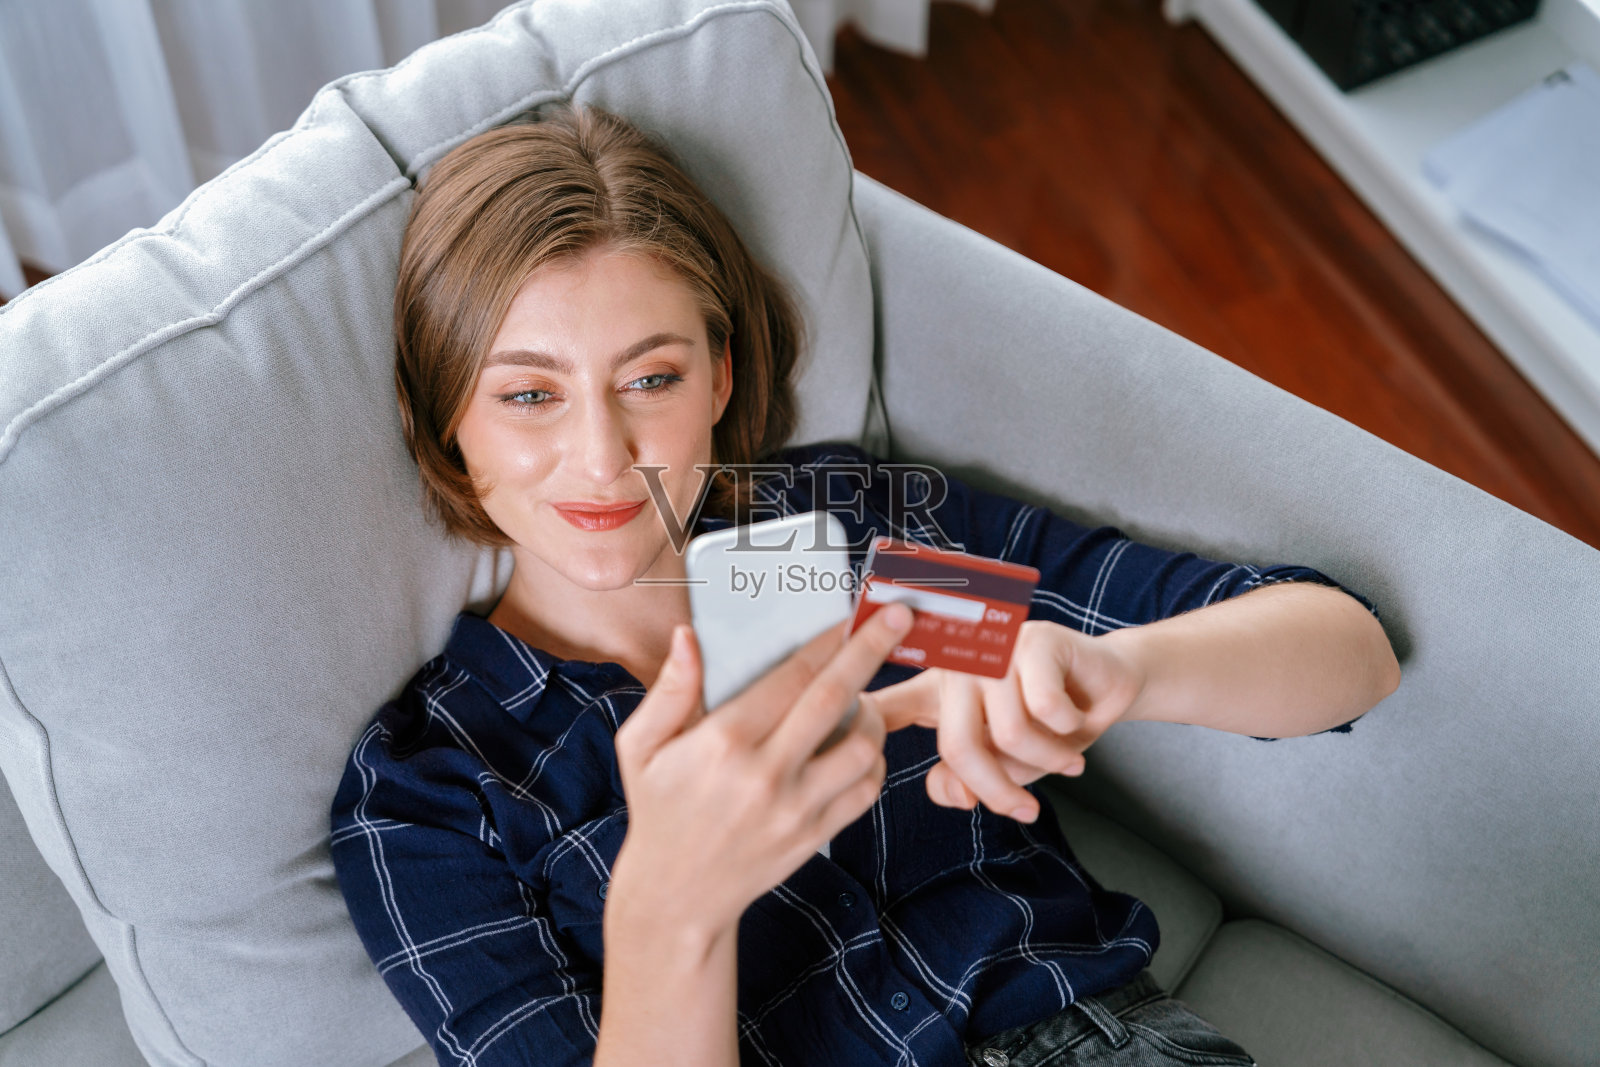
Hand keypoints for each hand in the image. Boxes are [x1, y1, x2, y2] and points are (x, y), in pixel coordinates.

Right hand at [609, 603, 913, 939]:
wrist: (676, 895)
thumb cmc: (660, 809)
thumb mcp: (641, 747)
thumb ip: (669, 690)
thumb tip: (689, 637)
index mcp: (724, 742)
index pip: (790, 676)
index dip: (827, 639)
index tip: (855, 611)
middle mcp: (766, 773)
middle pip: (834, 699)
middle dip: (870, 651)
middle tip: (897, 618)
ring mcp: (796, 808)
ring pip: (862, 748)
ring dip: (874, 713)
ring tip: (862, 698)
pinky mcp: (815, 835)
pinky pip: (865, 790)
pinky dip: (873, 762)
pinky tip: (856, 746)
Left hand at [872, 620, 1145, 821]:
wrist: (1108, 688)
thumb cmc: (1048, 724)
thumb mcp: (1003, 763)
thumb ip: (968, 779)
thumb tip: (950, 792)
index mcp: (936, 692)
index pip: (886, 708)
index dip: (858, 720)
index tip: (827, 726)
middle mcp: (958, 668)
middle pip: (959, 746)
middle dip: (998, 792)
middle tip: (1027, 811)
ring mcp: (995, 650)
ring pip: (1009, 733)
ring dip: (1049, 761)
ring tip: (1067, 759)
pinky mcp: (1034, 640)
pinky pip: (1045, 707)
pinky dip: (1068, 730)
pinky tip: (1075, 720)